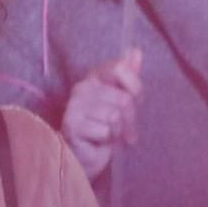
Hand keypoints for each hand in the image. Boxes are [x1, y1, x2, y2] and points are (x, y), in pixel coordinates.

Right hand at [60, 49, 143, 178]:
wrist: (89, 154)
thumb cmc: (108, 126)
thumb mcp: (125, 101)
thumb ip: (130, 77)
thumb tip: (136, 51)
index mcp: (95, 77)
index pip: (121, 69)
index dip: (135, 88)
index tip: (134, 101)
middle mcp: (83, 87)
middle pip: (124, 98)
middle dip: (130, 118)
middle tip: (125, 128)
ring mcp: (74, 105)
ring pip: (114, 116)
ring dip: (118, 131)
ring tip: (111, 134)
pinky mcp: (71, 124)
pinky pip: (105, 130)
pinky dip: (107, 140)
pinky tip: (99, 141)